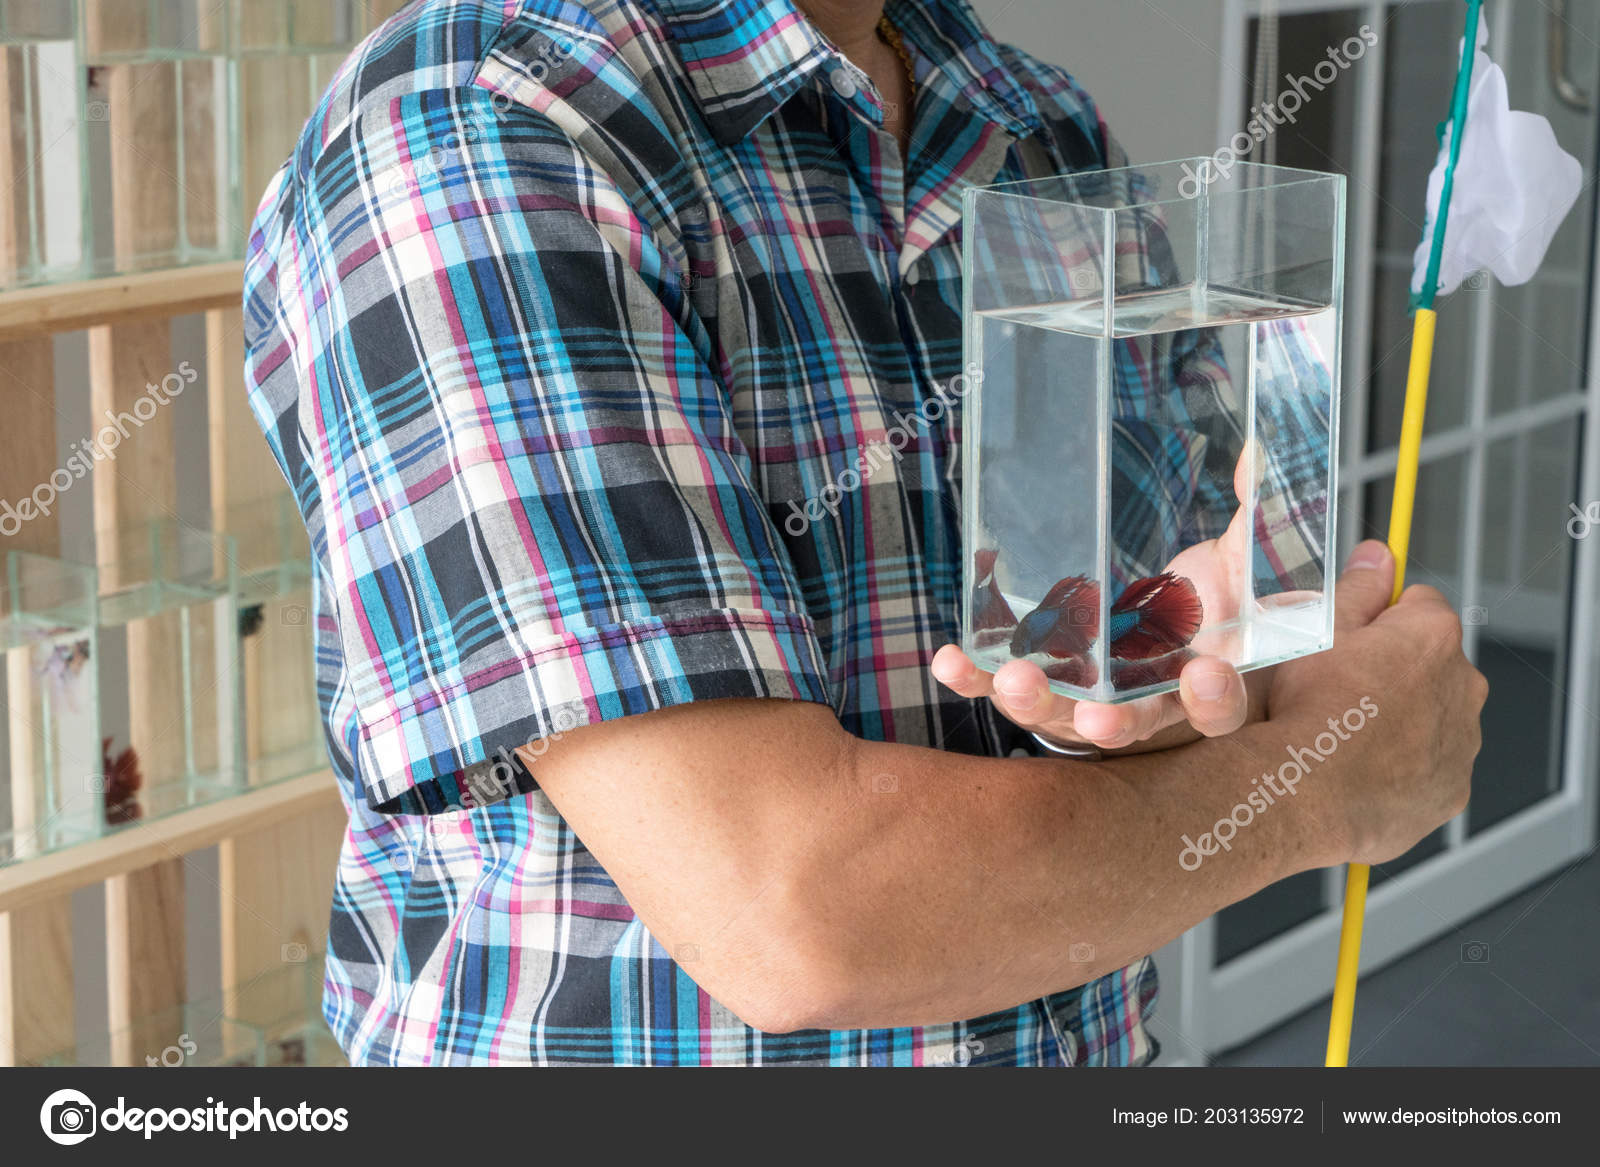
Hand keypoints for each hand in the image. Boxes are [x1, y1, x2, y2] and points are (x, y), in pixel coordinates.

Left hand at [932, 451, 1256, 750]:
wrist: (1171, 607)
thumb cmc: (1216, 589)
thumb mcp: (1241, 554)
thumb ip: (1252, 514)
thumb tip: (1257, 454)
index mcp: (1207, 679)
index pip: (1218, 707)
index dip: (1213, 698)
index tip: (1204, 673)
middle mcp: (1149, 700)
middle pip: (1134, 725)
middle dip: (1112, 724)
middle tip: (1094, 719)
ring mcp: (1092, 696)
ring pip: (1064, 715)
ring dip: (1035, 701)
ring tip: (1011, 680)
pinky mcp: (1046, 679)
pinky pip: (1009, 684)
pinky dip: (978, 676)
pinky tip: (952, 661)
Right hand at [1267, 541, 1484, 866]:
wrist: (1300, 794)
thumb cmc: (1304, 711)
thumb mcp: (1317, 631)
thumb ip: (1357, 589)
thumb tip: (1378, 555)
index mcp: (1432, 636)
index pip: (1419, 604)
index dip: (1379, 619)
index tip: (1352, 639)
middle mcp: (1463, 686)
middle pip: (1432, 664)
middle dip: (1397, 671)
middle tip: (1342, 691)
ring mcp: (1462, 743)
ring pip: (1434, 717)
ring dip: (1402, 720)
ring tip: (1346, 736)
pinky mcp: (1451, 790)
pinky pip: (1431, 768)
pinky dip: (1404, 768)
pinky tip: (1360, 772)